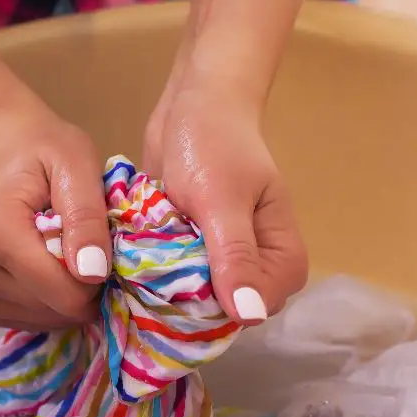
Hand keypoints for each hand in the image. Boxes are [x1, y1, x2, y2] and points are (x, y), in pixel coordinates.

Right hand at [0, 102, 111, 330]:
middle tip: (85, 248)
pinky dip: (46, 303)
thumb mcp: (78, 165)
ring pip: (40, 320)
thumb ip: (86, 218)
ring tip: (62, 252)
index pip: (60, 292)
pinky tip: (46, 268)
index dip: (95, 280)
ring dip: (64, 295)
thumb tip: (92, 274)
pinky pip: (24, 320)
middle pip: (51, 310)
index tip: (102, 250)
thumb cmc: (44, 149)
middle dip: (81, 287)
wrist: (4, 147)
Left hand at [142, 86, 307, 323]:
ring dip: (170, 287)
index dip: (223, 309)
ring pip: (199, 296)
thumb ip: (235, 255)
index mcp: (281, 252)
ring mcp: (222, 254)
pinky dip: (158, 272)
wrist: (193, 100)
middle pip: (228, 308)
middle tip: (154, 280)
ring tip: (141, 269)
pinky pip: (178, 277)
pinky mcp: (193, 246)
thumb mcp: (221, 200)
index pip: (258, 308)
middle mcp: (256, 259)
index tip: (183, 295)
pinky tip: (136, 261)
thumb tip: (250, 315)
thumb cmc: (214, 143)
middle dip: (192, 302)